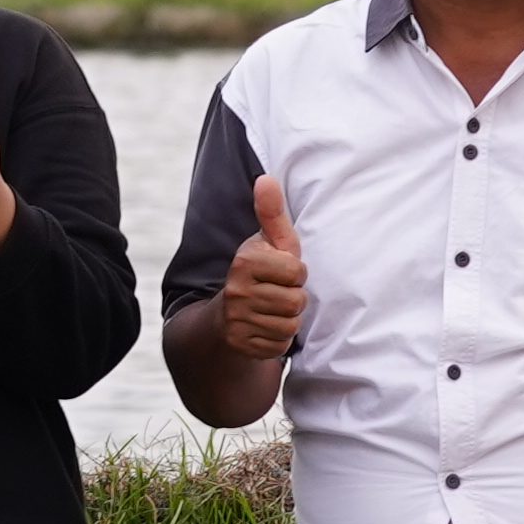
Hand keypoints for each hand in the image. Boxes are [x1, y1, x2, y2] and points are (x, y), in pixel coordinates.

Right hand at [218, 175, 308, 360]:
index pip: (296, 271)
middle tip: (277, 293)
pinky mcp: (240, 345)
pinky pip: (279, 345)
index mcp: (244, 261)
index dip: (296, 274)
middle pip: (296, 302)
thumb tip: (265, 178)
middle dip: (294, 299)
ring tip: (272, 310)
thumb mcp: (268, 242)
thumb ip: (271, 212)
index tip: (281, 272)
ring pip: (290, 326)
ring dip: (288, 320)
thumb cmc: (259, 272)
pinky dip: (278, 339)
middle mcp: (235, 290)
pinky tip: (265, 327)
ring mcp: (236, 320)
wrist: (227, 316)